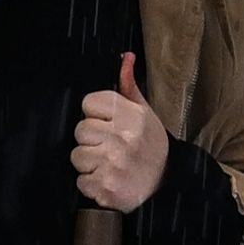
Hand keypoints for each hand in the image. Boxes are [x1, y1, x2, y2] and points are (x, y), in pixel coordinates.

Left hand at [72, 53, 171, 212]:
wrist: (166, 184)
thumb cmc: (150, 146)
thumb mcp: (144, 113)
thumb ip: (129, 87)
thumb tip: (125, 57)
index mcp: (132, 116)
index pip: (89, 103)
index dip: (95, 115)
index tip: (108, 124)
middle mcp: (123, 138)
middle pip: (80, 130)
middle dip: (91, 140)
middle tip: (109, 147)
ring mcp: (114, 164)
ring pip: (77, 156)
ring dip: (89, 163)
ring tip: (109, 164)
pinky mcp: (106, 187)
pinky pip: (81, 181)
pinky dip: (91, 184)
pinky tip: (108, 180)